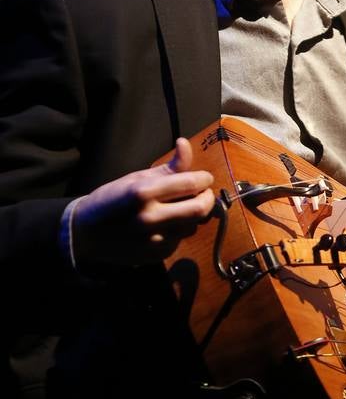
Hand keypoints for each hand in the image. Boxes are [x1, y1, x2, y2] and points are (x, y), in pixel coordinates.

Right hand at [71, 138, 214, 267]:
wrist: (85, 234)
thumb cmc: (112, 199)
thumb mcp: (137, 177)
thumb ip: (168, 166)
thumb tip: (185, 143)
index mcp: (144, 192)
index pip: (191, 184)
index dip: (204, 179)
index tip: (203, 177)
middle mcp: (151, 218)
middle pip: (200, 209)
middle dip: (207, 197)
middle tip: (202, 192)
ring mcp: (154, 240)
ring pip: (193, 225)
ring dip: (193, 215)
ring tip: (180, 208)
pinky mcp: (156, 255)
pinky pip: (180, 239)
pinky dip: (179, 229)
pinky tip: (165, 224)